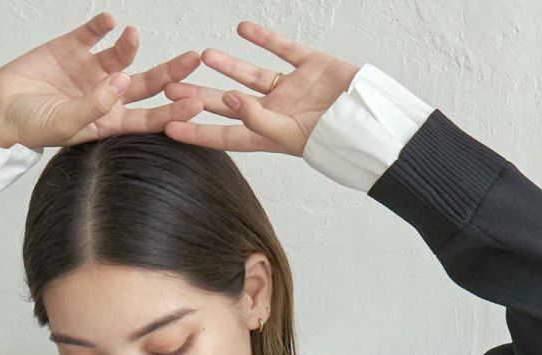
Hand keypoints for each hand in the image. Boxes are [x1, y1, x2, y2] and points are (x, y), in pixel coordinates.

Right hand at [0, 11, 204, 149]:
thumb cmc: (32, 126)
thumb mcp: (66, 122)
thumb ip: (95, 105)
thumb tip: (123, 81)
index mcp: (109, 121)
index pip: (149, 118)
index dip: (174, 111)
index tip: (197, 101)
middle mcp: (106, 96)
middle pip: (147, 84)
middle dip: (171, 72)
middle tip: (195, 58)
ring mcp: (90, 71)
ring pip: (121, 56)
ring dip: (129, 45)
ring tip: (129, 34)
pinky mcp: (71, 48)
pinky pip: (92, 33)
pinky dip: (101, 26)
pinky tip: (108, 21)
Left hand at [159, 20, 358, 156]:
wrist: (375, 121)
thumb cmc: (335, 139)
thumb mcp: (290, 135)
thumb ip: (257, 119)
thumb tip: (226, 100)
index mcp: (269, 135)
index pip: (224, 135)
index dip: (196, 132)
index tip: (167, 127)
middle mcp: (276, 112)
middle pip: (229, 104)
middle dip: (200, 98)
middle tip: (171, 88)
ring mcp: (293, 89)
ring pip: (252, 75)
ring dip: (227, 66)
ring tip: (201, 55)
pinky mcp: (311, 66)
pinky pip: (283, 49)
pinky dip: (264, 38)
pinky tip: (242, 29)